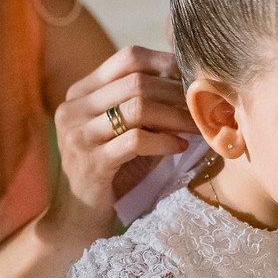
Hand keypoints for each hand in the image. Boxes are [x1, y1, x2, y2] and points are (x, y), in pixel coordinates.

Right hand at [49, 46, 196, 241]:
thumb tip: (192, 81)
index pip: (127, 58)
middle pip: (135, 82)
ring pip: (136, 107)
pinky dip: (164, 141)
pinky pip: (135, 140)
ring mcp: (78, 135)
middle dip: (176, 92)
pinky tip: (180, 148)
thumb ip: (146, 104)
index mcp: (80, 93)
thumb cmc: (111, 172)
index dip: (166, 64)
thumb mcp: (124, 130)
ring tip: (196, 127)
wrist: (78, 219)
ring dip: (175, 116)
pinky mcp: (90, 162)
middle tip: (203, 106)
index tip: (193, 80)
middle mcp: (73, 108)